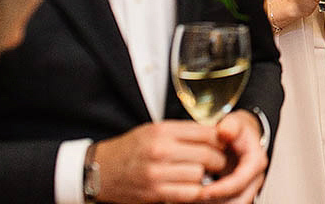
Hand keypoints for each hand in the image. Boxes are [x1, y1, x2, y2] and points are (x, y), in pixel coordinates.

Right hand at [91, 120, 225, 203]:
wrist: (100, 170)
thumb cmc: (131, 148)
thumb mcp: (154, 130)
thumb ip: (182, 132)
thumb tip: (214, 134)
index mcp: (163, 131)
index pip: (206, 132)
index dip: (221, 139)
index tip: (224, 143)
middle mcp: (161, 150)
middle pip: (207, 154)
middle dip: (219, 159)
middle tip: (220, 162)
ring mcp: (157, 173)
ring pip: (199, 174)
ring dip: (205, 176)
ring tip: (203, 174)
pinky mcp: (155, 193)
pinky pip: (188, 193)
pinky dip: (195, 191)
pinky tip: (192, 186)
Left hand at [200, 111, 267, 203]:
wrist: (241, 134)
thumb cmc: (237, 130)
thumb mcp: (233, 122)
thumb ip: (230, 125)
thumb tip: (225, 131)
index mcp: (256, 161)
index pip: (240, 181)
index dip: (222, 189)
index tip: (204, 192)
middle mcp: (255, 177)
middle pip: (240, 199)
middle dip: (218, 201)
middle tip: (196, 197)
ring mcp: (249, 187)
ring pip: (235, 203)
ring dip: (216, 203)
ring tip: (196, 198)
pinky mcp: (240, 192)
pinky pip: (229, 203)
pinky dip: (215, 202)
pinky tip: (199, 198)